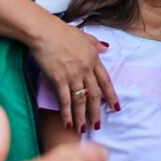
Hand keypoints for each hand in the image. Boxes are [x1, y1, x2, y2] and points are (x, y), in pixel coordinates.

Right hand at [31, 16, 116, 131]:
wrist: (44, 31)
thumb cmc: (61, 31)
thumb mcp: (84, 35)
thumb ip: (95, 43)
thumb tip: (106, 48)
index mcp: (94, 58)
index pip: (106, 81)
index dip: (111, 96)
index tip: (116, 108)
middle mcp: (86, 68)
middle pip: (95, 94)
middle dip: (97, 111)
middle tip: (98, 125)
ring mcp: (73, 74)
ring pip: (81, 100)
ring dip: (82, 116)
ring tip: (84, 129)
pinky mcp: (59, 78)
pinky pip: (65, 99)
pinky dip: (67, 113)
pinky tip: (68, 123)